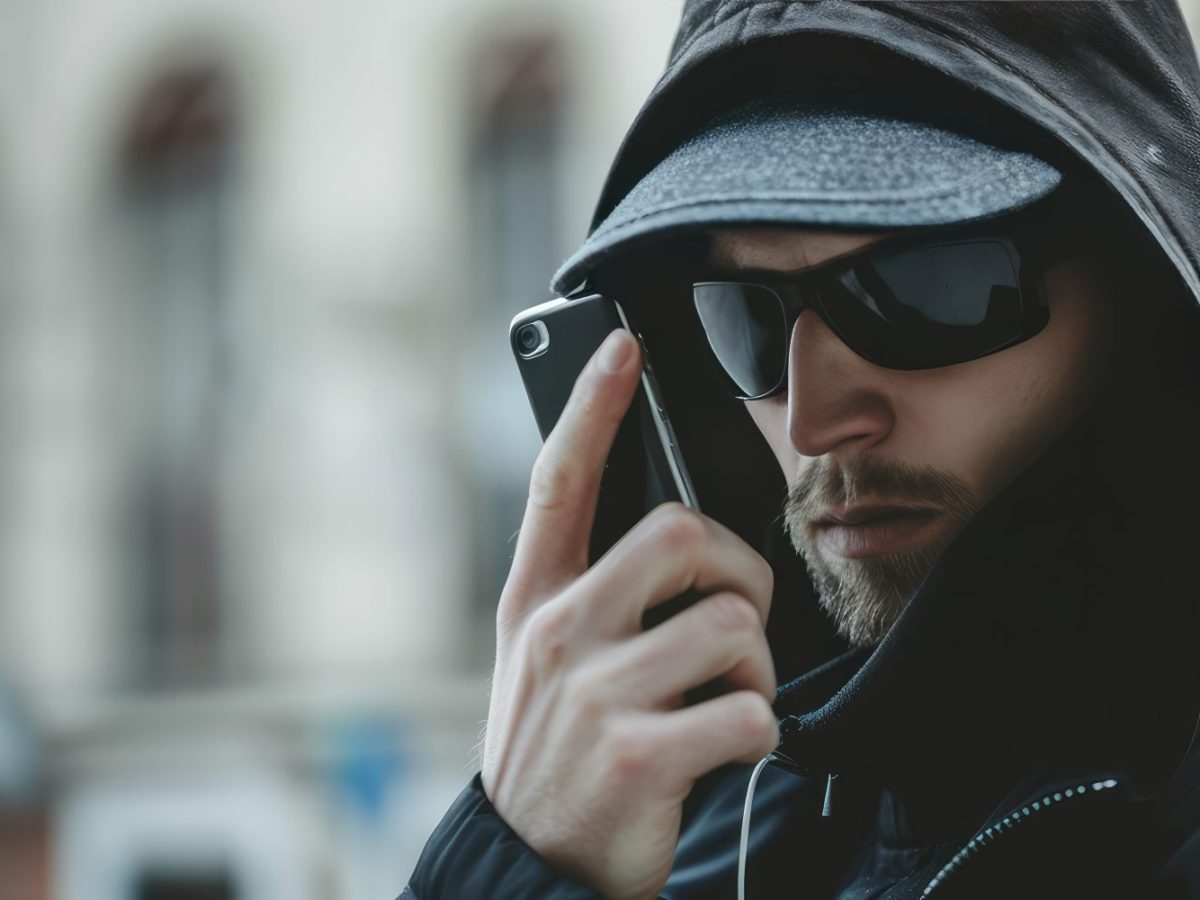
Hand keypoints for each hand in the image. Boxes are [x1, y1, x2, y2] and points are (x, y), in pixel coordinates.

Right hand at [481, 330, 778, 899]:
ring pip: (733, 626)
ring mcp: (595, 695)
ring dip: (756, 669)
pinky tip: (728, 746)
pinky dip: (761, 730)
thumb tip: (677, 545)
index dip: (592, 407)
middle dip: (738, 568)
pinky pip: (750, 711)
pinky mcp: (637, 756)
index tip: (624, 348)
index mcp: (534, 602)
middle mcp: (559, 634)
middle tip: (737, 612)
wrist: (529, 867)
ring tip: (727, 700)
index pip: (558, 482)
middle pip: (679, 534)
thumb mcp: (544, 664)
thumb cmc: (556, 754)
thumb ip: (589, 597)